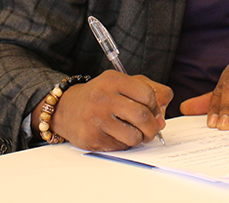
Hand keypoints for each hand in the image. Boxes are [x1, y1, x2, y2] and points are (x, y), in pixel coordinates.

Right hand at [32, 71, 172, 150]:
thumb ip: (148, 92)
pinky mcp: (91, 138)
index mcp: (113, 80)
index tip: (153, 111)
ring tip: (135, 133)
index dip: (155, 106)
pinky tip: (118, 136)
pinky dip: (125, 144)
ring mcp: (96, 119)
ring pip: (133, 136)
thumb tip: (161, 119)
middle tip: (152, 130)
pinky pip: (120, 147)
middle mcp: (104, 98)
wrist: (66, 108)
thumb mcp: (121, 83)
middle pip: (143, 116)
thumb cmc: (101, 95)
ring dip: (140, 138)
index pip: (147, 94)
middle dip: (152, 127)